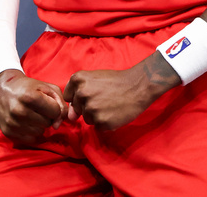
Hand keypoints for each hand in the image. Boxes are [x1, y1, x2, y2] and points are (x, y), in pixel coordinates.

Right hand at [0, 69, 64, 144]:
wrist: (0, 88)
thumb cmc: (27, 87)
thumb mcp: (46, 87)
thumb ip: (60, 102)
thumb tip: (58, 123)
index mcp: (29, 97)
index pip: (55, 112)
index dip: (54, 107)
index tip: (46, 102)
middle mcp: (20, 111)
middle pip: (48, 123)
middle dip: (46, 116)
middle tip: (37, 108)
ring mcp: (13, 123)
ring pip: (40, 132)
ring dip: (39, 125)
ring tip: (31, 114)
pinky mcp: (8, 132)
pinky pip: (30, 139)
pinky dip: (30, 132)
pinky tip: (25, 122)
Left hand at [64, 53, 179, 130]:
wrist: (138, 87)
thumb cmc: (116, 81)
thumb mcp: (93, 78)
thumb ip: (78, 95)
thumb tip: (70, 117)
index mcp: (78, 80)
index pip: (68, 97)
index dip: (79, 98)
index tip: (92, 94)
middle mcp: (81, 94)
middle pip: (78, 109)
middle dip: (89, 106)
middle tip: (104, 99)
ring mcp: (91, 109)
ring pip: (87, 119)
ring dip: (97, 116)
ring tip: (110, 105)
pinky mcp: (102, 122)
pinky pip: (98, 127)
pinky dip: (106, 123)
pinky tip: (114, 113)